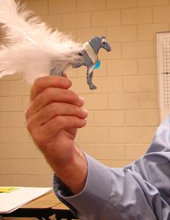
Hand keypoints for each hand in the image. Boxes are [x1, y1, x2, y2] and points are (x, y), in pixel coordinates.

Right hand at [26, 76, 87, 192]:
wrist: (64, 150)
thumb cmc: (64, 127)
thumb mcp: (65, 107)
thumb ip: (63, 91)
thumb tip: (64, 73)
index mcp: (35, 102)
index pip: (39, 84)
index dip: (55, 81)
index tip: (70, 83)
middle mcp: (31, 112)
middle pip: (48, 95)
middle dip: (69, 96)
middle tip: (81, 101)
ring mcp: (34, 125)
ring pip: (55, 109)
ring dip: (74, 110)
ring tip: (84, 114)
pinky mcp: (41, 136)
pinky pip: (59, 122)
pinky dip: (75, 120)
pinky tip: (82, 122)